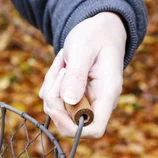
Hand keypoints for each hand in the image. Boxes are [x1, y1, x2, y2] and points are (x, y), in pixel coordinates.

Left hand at [39, 12, 126, 138]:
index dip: (73, 128)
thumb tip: (69, 100)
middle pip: (68, 121)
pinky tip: (62, 64)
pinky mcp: (71, 96)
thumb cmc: (95, 35)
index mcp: (107, 94)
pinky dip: (50, 82)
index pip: (94, 129)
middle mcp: (96, 102)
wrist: (99, 28)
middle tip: (60, 70)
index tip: (55, 109)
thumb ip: (76, 75)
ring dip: (52, 86)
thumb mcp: (83, 49)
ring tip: (63, 62)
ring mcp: (83, 101)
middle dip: (55, 98)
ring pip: (56, 109)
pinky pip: (51, 99)